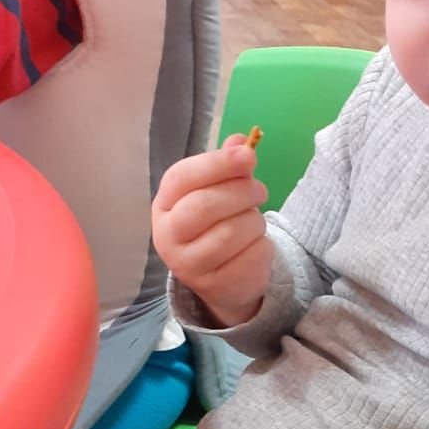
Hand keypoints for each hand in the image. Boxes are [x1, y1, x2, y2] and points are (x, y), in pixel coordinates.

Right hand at [152, 134, 272, 325]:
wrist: (221, 278)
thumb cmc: (216, 225)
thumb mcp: (217, 191)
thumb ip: (227, 166)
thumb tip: (241, 142)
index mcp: (164, 205)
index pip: (182, 177)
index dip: (217, 163)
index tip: (248, 155)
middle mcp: (167, 236)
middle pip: (206, 205)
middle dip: (242, 191)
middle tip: (260, 190)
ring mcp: (188, 266)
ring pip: (233, 231)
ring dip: (255, 220)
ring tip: (254, 221)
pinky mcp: (215, 286)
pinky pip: (252, 255)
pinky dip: (263, 245)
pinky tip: (254, 246)